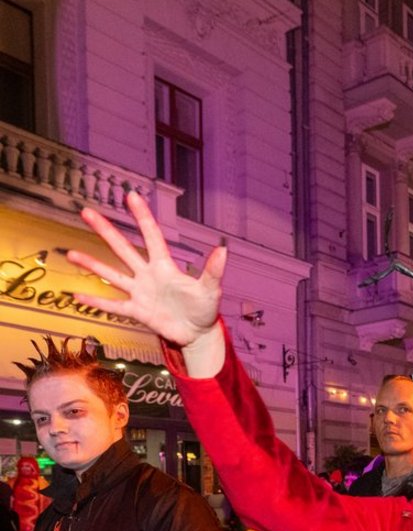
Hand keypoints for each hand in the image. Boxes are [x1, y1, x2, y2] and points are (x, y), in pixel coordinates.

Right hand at [66, 192, 226, 365]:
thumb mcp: (211, 290)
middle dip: (105, 231)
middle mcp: (148, 275)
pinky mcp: (137, 312)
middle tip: (86, 212)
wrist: (197, 334)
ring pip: (112, 275)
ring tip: (70, 254)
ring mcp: (140, 292)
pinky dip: (97, 302)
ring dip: (92, 264)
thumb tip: (223, 250)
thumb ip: (213, 271)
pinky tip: (78, 295)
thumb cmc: (205, 309)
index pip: (151, 236)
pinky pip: (113, 306)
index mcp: (165, 266)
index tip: (131, 195)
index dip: (142, 216)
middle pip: (123, 249)